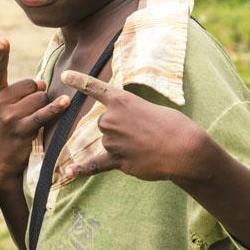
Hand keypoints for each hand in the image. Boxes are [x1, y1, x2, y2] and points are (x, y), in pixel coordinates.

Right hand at [0, 39, 69, 182]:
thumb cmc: (0, 131)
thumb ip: (14, 91)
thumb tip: (42, 82)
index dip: (0, 54)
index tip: (3, 40)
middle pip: (30, 84)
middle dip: (36, 94)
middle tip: (27, 111)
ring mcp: (6, 117)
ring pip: (40, 98)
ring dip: (43, 107)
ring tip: (31, 121)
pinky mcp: (21, 130)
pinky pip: (44, 113)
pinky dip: (56, 107)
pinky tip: (65, 102)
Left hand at [59, 71, 211, 182]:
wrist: (185, 149)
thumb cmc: (174, 126)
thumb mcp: (151, 109)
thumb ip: (130, 116)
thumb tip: (122, 136)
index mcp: (121, 100)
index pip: (95, 88)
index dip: (79, 81)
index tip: (64, 76)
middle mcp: (111, 119)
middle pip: (104, 124)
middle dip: (119, 128)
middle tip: (143, 131)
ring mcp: (112, 141)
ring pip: (108, 143)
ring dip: (122, 145)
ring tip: (146, 145)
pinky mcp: (117, 160)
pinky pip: (95, 165)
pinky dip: (81, 170)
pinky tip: (67, 174)